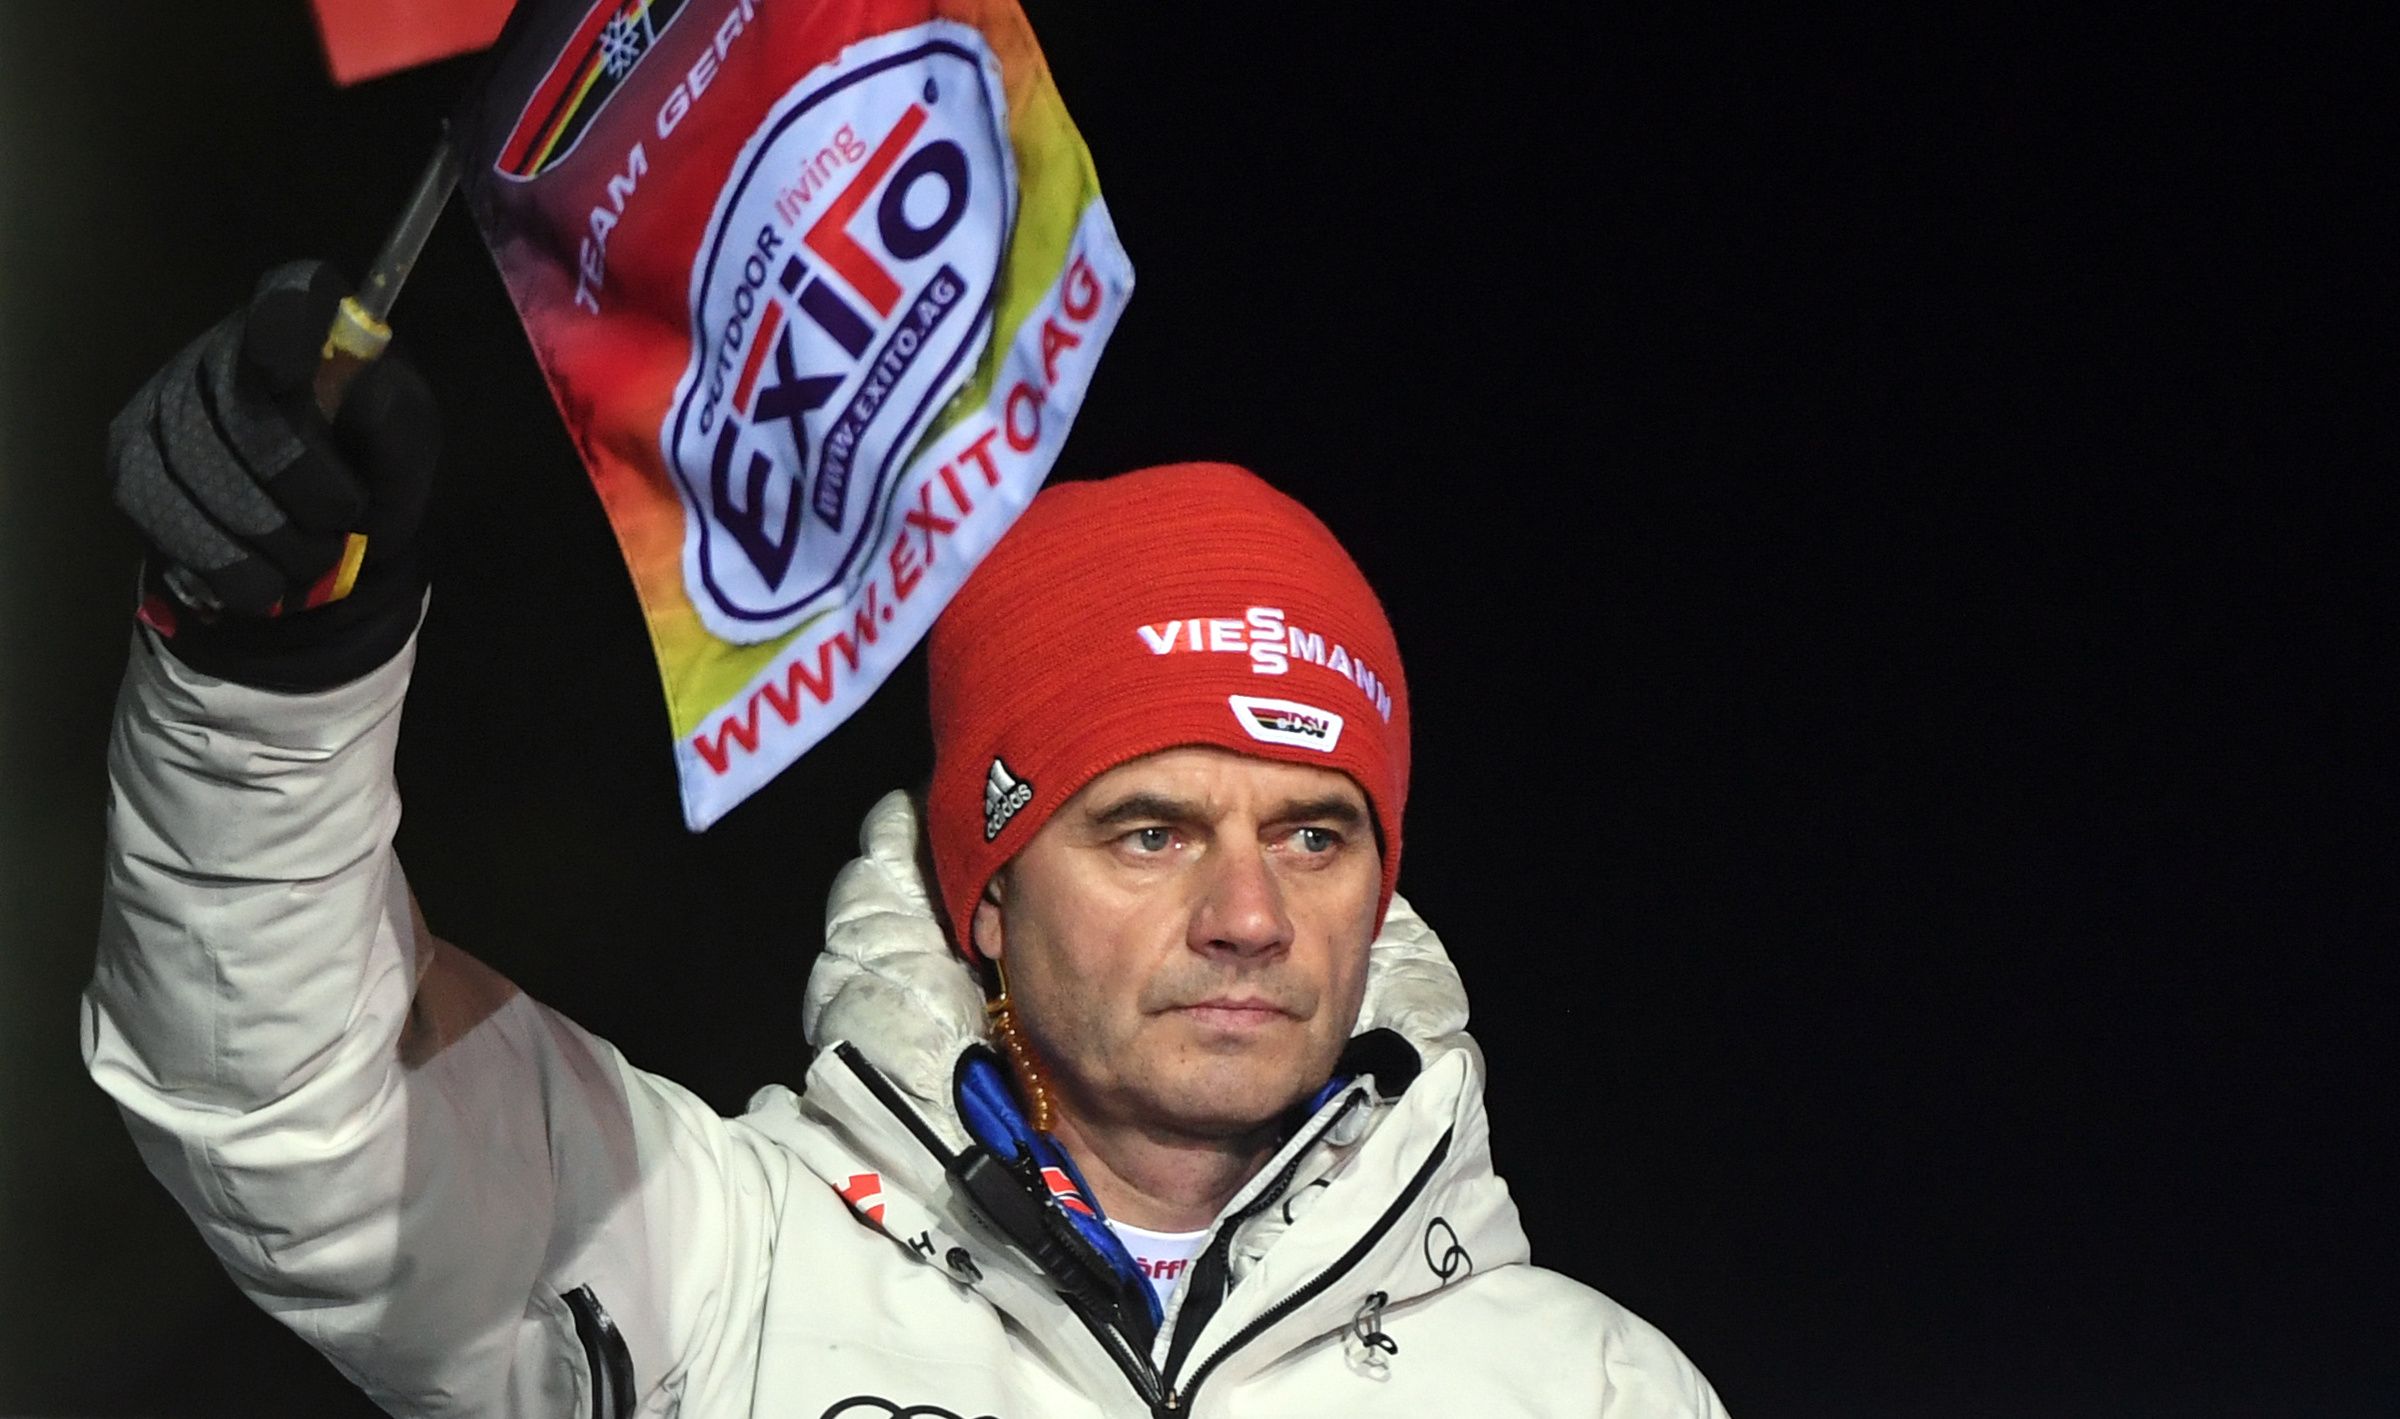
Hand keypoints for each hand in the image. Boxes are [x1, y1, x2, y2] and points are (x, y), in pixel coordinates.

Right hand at [107, 260, 439, 689]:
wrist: (322, 533)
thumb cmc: (371, 470)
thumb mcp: (407, 451)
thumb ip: (393, 424)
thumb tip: (364, 391)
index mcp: (310, 323)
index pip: (292, 295)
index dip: (284, 330)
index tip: (295, 377)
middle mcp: (226, 343)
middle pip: (243, 406)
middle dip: (302, 488)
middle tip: (341, 528)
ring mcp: (168, 395)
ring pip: (199, 467)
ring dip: (269, 535)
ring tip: (312, 559)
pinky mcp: (133, 453)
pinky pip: (159, 508)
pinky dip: (223, 560)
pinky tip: (264, 580)